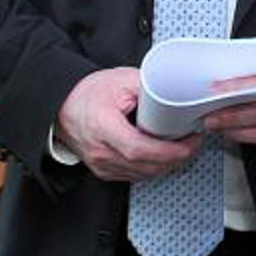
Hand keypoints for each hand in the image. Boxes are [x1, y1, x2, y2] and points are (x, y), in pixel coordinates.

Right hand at [55, 67, 200, 181]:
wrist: (62, 106)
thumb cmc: (87, 93)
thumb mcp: (120, 79)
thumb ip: (149, 85)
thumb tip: (176, 91)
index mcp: (103, 127)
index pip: (138, 149)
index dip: (167, 151)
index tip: (187, 143)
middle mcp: (100, 152)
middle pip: (144, 166)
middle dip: (175, 158)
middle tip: (193, 143)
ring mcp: (101, 165)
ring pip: (142, 175)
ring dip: (166, 166)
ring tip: (183, 148)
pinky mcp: (104, 170)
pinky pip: (134, 176)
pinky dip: (152, 168)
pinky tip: (164, 157)